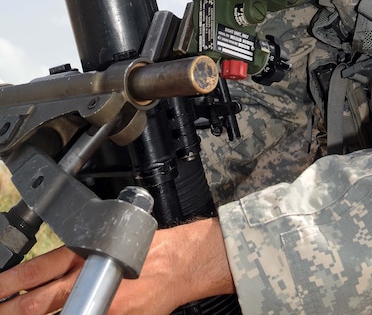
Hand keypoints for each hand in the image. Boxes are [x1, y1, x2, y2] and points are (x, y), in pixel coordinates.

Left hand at [0, 218, 234, 313]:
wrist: (179, 263)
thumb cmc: (148, 248)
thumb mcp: (109, 240)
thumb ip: (78, 258)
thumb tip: (46, 277)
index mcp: (86, 253)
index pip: (38, 270)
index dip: (11, 283)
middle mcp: (88, 280)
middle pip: (38, 301)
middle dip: (13, 309)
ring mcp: (101, 305)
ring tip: (16, 313)